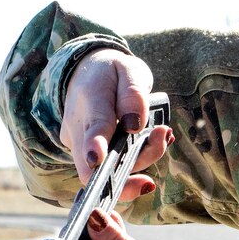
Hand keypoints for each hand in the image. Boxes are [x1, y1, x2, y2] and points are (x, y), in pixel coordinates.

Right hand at [60, 49, 173, 199]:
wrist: (86, 73)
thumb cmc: (110, 72)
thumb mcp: (128, 70)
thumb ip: (133, 94)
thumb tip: (135, 126)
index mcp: (90, 98)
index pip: (93, 124)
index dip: (95, 144)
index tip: (98, 158)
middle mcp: (78, 125)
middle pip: (96, 162)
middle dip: (130, 165)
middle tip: (160, 141)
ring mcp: (77, 142)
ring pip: (104, 169)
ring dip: (138, 160)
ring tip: (162, 134)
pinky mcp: (82, 153)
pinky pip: (107, 166)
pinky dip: (131, 160)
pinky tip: (151, 143)